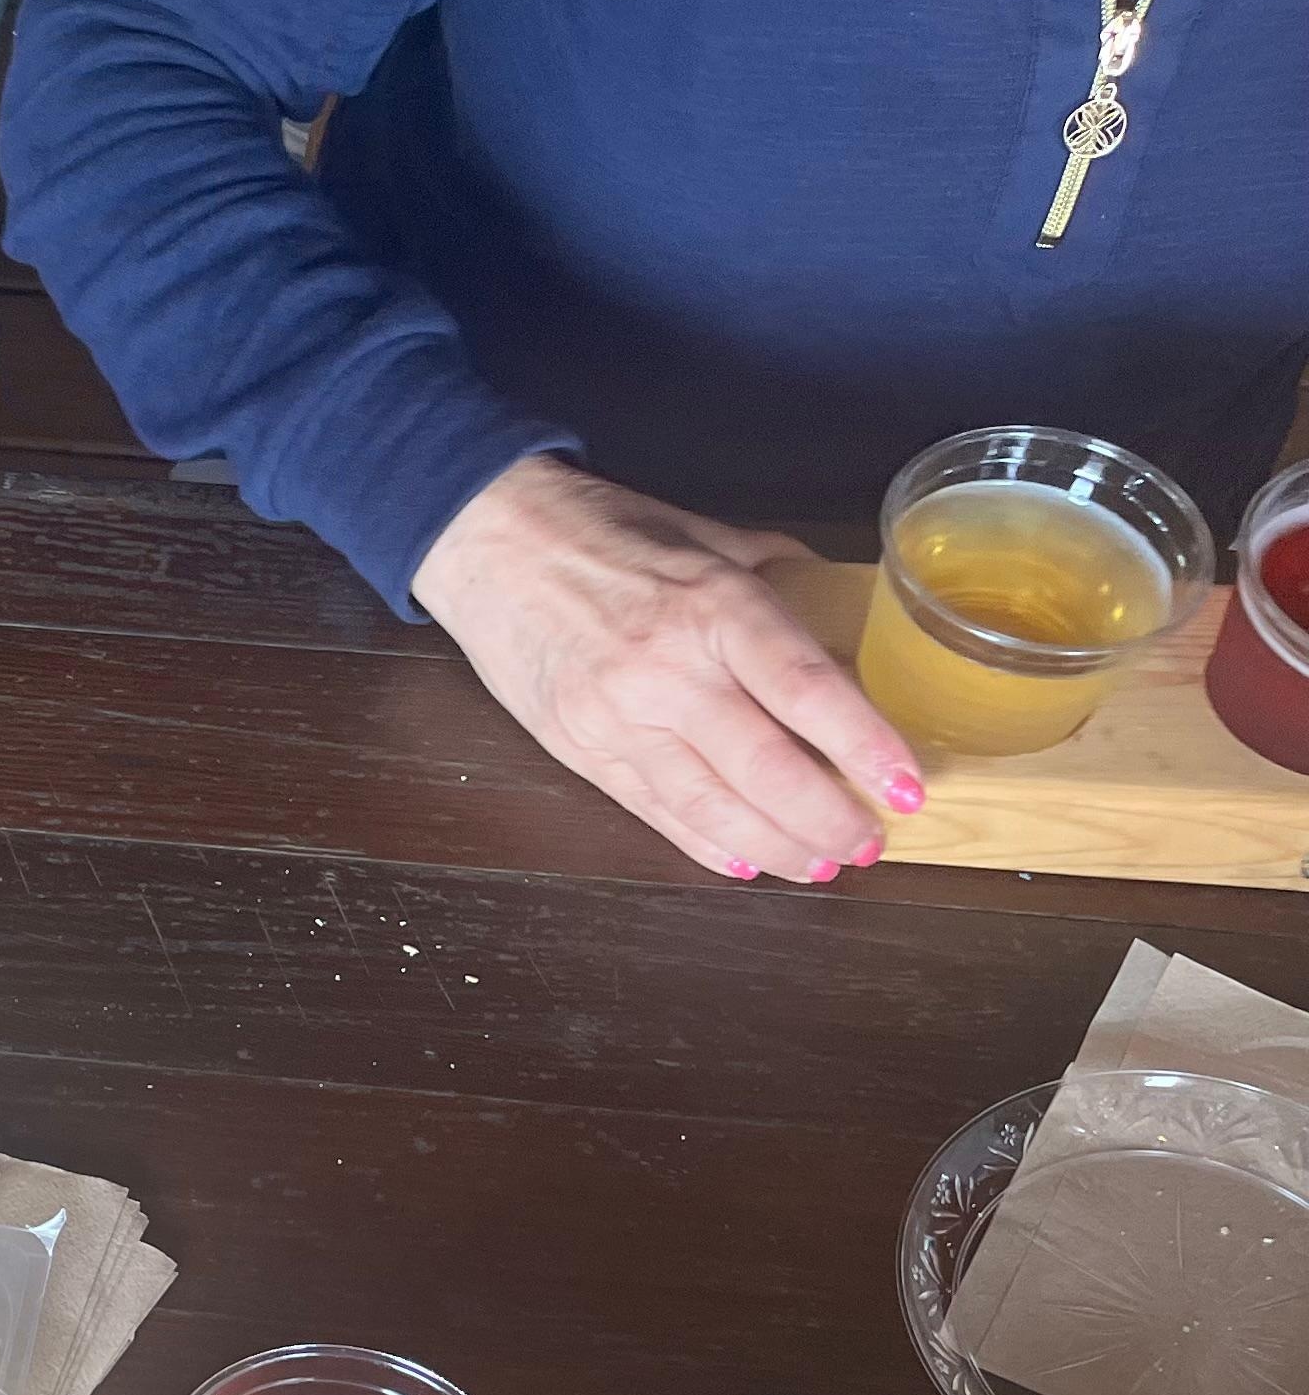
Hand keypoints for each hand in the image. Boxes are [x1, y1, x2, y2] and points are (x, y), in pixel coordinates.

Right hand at [412, 454, 924, 884]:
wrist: (489, 541)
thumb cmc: (600, 529)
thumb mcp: (704, 533)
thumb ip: (773, 574)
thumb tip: (834, 597)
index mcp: (714, 605)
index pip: (807, 691)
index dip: (863, 748)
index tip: (905, 787)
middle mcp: (668, 670)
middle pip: (765, 766)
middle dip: (826, 816)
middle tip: (868, 844)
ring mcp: (618, 717)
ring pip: (709, 804)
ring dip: (774, 844)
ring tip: (820, 865)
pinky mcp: (580, 748)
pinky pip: (653, 809)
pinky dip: (703, 842)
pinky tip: (747, 861)